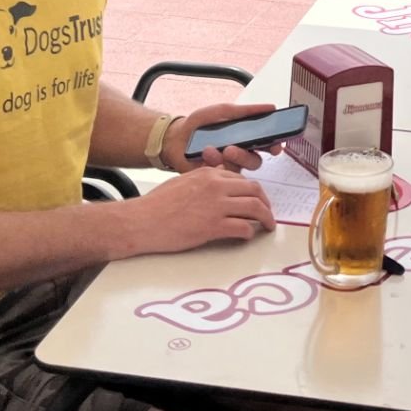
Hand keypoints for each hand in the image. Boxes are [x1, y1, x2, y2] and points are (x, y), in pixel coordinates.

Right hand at [122, 166, 274, 255]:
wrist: (142, 221)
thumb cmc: (157, 204)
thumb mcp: (183, 181)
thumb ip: (204, 178)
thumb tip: (221, 174)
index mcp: (209, 174)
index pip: (242, 179)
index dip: (254, 191)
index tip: (257, 200)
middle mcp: (216, 186)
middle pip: (254, 191)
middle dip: (266, 203)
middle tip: (268, 214)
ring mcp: (216, 206)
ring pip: (254, 208)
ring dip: (266, 218)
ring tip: (268, 226)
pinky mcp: (213, 226)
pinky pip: (242, 228)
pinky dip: (249, 233)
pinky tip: (247, 236)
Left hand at [165, 102, 278, 173]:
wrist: (175, 137)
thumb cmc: (198, 124)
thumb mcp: (222, 111)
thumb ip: (245, 111)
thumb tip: (270, 108)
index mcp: (245, 138)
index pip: (266, 144)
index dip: (274, 146)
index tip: (274, 145)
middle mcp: (239, 154)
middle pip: (255, 161)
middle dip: (245, 155)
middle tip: (232, 148)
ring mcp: (228, 167)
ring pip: (240, 170)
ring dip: (229, 159)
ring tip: (216, 150)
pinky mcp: (216, 177)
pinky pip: (223, 176)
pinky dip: (215, 163)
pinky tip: (206, 154)